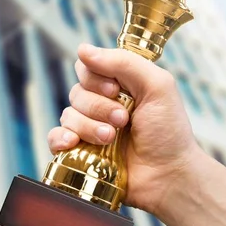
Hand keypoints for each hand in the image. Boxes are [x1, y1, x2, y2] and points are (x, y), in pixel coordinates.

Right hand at [47, 43, 225, 225]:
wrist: (169, 176)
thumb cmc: (169, 132)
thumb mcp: (157, 86)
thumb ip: (123, 62)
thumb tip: (82, 49)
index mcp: (119, 84)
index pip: (88, 67)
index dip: (96, 77)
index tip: (116, 90)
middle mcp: (102, 104)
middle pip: (77, 91)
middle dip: (99, 106)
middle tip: (123, 120)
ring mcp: (89, 128)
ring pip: (68, 114)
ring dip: (89, 126)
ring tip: (111, 139)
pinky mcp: (80, 152)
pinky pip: (55, 137)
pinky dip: (61, 138)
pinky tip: (74, 143)